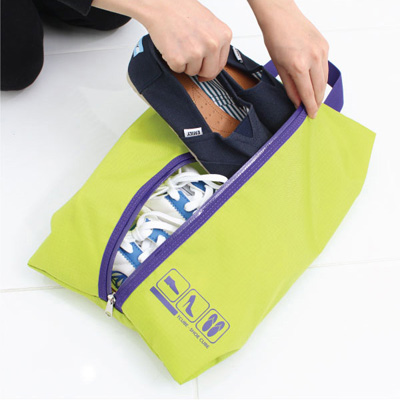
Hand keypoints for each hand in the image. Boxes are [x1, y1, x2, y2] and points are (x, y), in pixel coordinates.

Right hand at [144, 0, 231, 80]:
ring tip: (180, 44)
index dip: (210, 67)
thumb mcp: (209, 23)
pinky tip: (172, 46)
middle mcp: (212, 45)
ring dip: (185, 63)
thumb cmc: (182, 10)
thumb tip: (213, 63)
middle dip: (199, 68)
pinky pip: (178, 69)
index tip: (204, 68)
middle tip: (190, 57)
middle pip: (209, 72)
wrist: (162, 4)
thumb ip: (215, 42)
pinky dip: (173, 61)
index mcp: (223, 35)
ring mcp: (196, 53)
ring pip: (193, 72)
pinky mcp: (179, 59)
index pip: (220, 64)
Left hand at [248, 0, 328, 117]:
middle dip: (317, 102)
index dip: (310, 107)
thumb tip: (298, 102)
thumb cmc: (276, 39)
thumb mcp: (279, 67)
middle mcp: (313, 58)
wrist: (281, 17)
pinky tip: (316, 83)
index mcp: (299, 65)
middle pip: (319, 89)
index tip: (311, 115)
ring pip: (324, 79)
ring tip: (315, 100)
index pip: (308, 94)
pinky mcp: (325, 46)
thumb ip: (290, 87)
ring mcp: (321, 51)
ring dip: (321, 91)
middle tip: (313, 110)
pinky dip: (321, 78)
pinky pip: (325, 68)